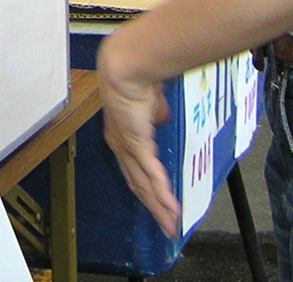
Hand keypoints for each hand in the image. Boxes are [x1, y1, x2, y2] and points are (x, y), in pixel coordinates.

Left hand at [97, 31, 178, 237]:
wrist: (125, 68)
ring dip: (159, 207)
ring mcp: (127, 147)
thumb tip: (161, 117)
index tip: (156, 203)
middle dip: (153, 207)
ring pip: (144, 186)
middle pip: (138, 185)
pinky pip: (152, 175)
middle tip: (165, 225)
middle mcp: (121, 145)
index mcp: (121, 135)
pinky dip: (163, 194)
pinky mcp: (136, 145)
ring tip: (171, 224)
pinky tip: (172, 208)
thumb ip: (156, 112)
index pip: (134, 168)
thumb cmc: (136, 77)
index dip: (145, 188)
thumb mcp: (150, 101)